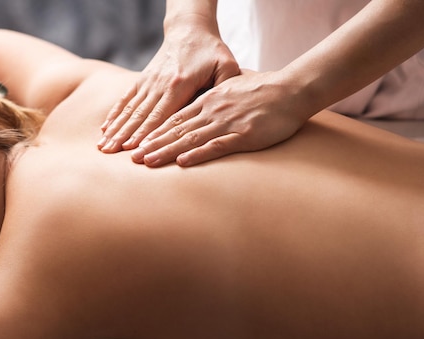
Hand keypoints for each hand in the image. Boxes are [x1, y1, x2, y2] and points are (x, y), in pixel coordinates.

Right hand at [98, 15, 238, 152]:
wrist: (189, 29)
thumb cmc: (211, 50)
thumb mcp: (226, 65)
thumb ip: (226, 87)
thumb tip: (225, 112)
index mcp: (180, 84)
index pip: (162, 115)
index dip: (147, 133)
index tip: (135, 149)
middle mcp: (160, 84)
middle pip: (141, 115)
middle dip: (126, 136)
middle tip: (112, 154)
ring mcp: (149, 82)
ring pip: (130, 109)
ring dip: (116, 129)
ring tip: (104, 146)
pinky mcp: (143, 80)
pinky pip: (126, 99)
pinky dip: (115, 114)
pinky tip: (105, 128)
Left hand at [130, 70, 311, 166]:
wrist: (291, 90)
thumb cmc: (262, 91)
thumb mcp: (231, 91)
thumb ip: (212, 102)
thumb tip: (197, 113)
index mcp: (208, 101)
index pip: (175, 119)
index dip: (154, 133)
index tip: (138, 144)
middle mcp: (212, 112)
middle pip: (176, 130)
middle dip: (152, 144)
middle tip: (132, 158)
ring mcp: (227, 123)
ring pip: (190, 139)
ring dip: (167, 151)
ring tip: (148, 162)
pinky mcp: (244, 135)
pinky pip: (217, 146)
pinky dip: (198, 154)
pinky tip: (183, 163)